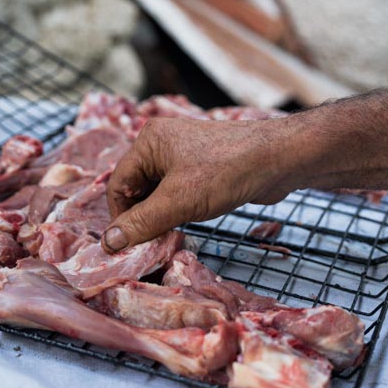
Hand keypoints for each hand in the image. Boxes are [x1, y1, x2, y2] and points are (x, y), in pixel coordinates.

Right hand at [102, 116, 300, 251]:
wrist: (279, 159)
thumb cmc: (227, 172)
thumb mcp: (178, 201)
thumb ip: (141, 223)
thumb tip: (108, 243)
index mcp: (149, 141)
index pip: (118, 185)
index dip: (120, 218)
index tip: (126, 246)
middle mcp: (162, 143)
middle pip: (136, 189)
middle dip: (141, 217)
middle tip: (148, 245)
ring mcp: (184, 154)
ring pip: (158, 193)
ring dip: (160, 216)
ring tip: (167, 237)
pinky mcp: (203, 167)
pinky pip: (178, 192)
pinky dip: (177, 210)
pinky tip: (185, 225)